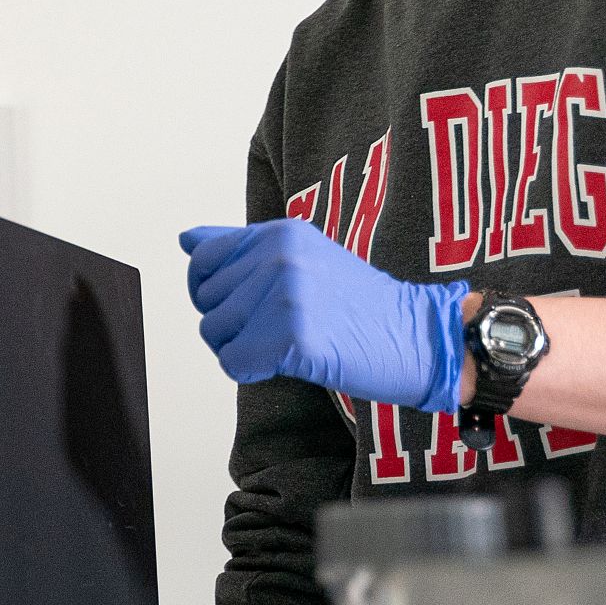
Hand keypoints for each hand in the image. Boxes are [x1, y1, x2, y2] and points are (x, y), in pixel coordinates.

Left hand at [179, 219, 468, 411]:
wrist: (418, 338)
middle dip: (232, 323)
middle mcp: (279, 257)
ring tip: (287, 342)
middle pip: (206, 301)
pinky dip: (253, 371)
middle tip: (278, 327)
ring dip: (243, 348)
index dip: (213, 291)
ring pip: (214, 333)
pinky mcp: (291, 337)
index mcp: (279, 233)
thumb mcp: (303, 256)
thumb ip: (242, 247)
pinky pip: (233, 363)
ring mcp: (285, 296)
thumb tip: (187, 239)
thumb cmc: (359, 304)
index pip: (202, 260)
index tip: (247, 305)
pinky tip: (288, 362)